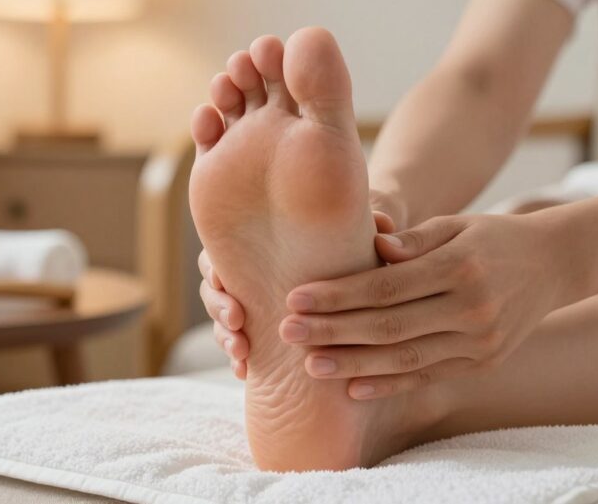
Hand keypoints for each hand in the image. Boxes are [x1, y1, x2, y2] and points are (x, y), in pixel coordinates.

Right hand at [199, 190, 403, 378]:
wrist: (361, 279)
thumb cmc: (357, 242)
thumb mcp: (365, 232)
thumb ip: (370, 225)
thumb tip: (384, 226)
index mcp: (258, 244)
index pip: (217, 251)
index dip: (214, 266)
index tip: (223, 278)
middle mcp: (249, 276)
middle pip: (214, 289)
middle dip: (219, 307)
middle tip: (237, 320)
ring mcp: (252, 308)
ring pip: (224, 323)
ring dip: (226, 338)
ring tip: (242, 353)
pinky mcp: (262, 338)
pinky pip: (241, 350)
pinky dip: (240, 360)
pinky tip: (247, 372)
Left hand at [280, 212, 577, 398]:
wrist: (555, 264)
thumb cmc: (492, 237)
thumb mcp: (456, 224)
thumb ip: (413, 239)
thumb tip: (374, 248)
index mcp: (460, 266)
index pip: (386, 286)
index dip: (338, 295)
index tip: (296, 297)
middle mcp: (472, 308)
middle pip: (389, 326)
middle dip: (333, 332)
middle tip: (288, 332)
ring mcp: (480, 341)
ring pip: (405, 359)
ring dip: (353, 365)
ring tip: (310, 365)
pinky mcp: (483, 362)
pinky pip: (428, 376)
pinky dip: (389, 385)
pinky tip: (353, 387)